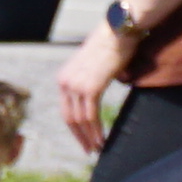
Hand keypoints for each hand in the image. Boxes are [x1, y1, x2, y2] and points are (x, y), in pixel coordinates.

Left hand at [61, 19, 128, 153]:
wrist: (118, 30)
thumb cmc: (112, 45)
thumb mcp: (96, 66)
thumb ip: (94, 81)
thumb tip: (102, 91)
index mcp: (64, 78)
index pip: (65, 109)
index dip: (74, 126)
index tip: (83, 138)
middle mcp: (65, 82)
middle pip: (68, 117)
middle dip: (79, 136)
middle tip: (89, 150)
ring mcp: (76, 85)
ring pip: (79, 120)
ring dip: (89, 136)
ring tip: (97, 148)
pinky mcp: (90, 88)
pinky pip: (90, 115)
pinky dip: (96, 130)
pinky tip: (102, 139)